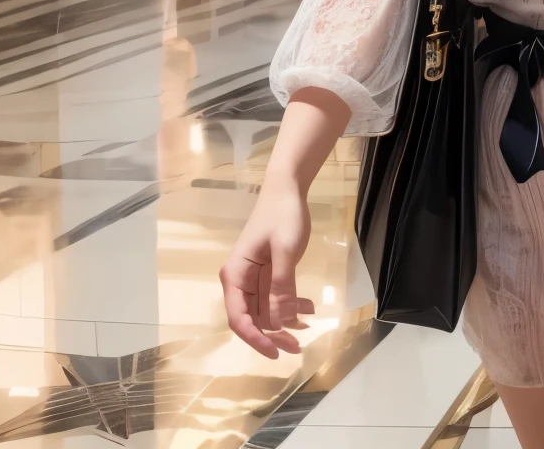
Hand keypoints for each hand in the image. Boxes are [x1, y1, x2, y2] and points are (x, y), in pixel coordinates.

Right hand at [220, 183, 314, 356]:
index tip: (276, 352)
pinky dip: (291, 307)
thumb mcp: (284, 250)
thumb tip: (281, 322)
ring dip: (284, 323)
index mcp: (235, 276)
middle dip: (273, 336)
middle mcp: (240, 281)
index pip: (239, 318)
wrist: (286, 191)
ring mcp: (253, 279)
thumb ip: (281, 285)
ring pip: (265, 312)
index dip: (255, 339)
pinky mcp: (268, 274)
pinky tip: (309, 308)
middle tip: (298, 347)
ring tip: (308, 326)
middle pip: (252, 319)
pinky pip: (276, 299)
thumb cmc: (282, 217)